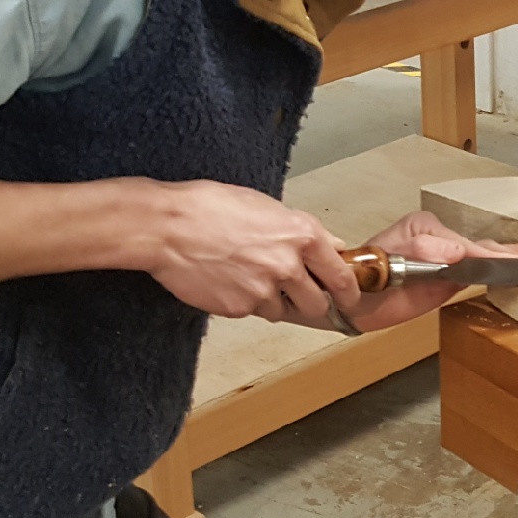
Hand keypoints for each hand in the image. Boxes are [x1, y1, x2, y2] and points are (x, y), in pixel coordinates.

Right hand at [145, 179, 357, 327]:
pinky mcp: (240, 308)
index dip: (349, 292)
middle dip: (309, 301)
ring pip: (282, 310)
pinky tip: (228, 280)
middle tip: (294, 293)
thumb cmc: (209, 208)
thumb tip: (331, 245)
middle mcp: (288, 265)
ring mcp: (264, 290)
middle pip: (317, 303)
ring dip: (272, 301)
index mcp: (302, 235)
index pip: (341, 276)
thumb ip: (302, 231)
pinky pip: (252, 312)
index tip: (349, 299)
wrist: (168, 227)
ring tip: (247, 276)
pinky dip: (245, 302)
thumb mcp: (266, 206)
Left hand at [331, 210, 517, 332]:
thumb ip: (424, 251)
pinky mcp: (448, 277)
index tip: (505, 259)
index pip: (462, 243)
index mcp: (424, 229)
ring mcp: (444, 258)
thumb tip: (457, 251)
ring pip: (479, 255)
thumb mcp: (392, 260)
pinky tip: (510, 268)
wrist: (353, 304)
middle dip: (500, 253)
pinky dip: (493, 269)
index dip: (485, 254)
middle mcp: (437, 239)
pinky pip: (474, 271)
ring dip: (502, 258)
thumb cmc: (366, 280)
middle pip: (476, 246)